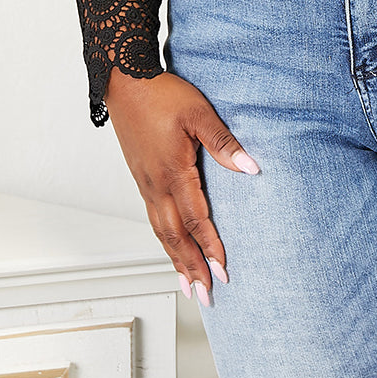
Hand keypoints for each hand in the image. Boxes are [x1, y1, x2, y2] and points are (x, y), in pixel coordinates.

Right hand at [105, 68, 258, 303]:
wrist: (125, 82)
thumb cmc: (162, 94)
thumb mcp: (199, 113)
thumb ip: (224, 142)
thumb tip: (251, 168)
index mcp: (173, 172)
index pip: (196, 220)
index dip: (211, 247)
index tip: (223, 271)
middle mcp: (156, 185)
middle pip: (176, 237)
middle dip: (192, 268)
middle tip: (206, 295)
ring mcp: (145, 183)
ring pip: (162, 232)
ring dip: (176, 260)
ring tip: (188, 286)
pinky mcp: (141, 178)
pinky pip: (154, 218)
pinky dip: (165, 240)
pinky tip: (172, 247)